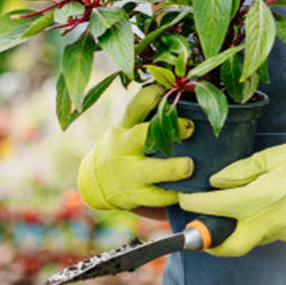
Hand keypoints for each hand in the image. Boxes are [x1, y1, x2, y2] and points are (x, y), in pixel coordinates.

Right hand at [77, 84, 193, 211]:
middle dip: (167, 130)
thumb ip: (148, 111)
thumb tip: (179, 86)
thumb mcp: (128, 127)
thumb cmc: (124, 148)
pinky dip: (173, 195)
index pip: (135, 107)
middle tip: (190, 127)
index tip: (167, 89)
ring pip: (149, 172)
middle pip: (141, 135)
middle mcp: (124, 148)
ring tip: (189, 166)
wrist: (96, 183)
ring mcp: (129, 173)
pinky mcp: (135, 196)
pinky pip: (156, 197)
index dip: (151, 96)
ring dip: (171, 169)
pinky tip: (189, 191)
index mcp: (125, 128)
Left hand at [176, 133, 285, 256]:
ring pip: (248, 240)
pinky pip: (267, 234)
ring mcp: (281, 231)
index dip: (195, 204)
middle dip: (209, 243)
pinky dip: (258, 225)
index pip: (216, 206)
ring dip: (235, 232)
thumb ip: (240, 171)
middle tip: (200, 231)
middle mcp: (267, 220)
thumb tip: (216, 182)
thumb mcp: (271, 156)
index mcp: (259, 197)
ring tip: (230, 215)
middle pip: (229, 245)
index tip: (185, 200)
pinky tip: (262, 210)